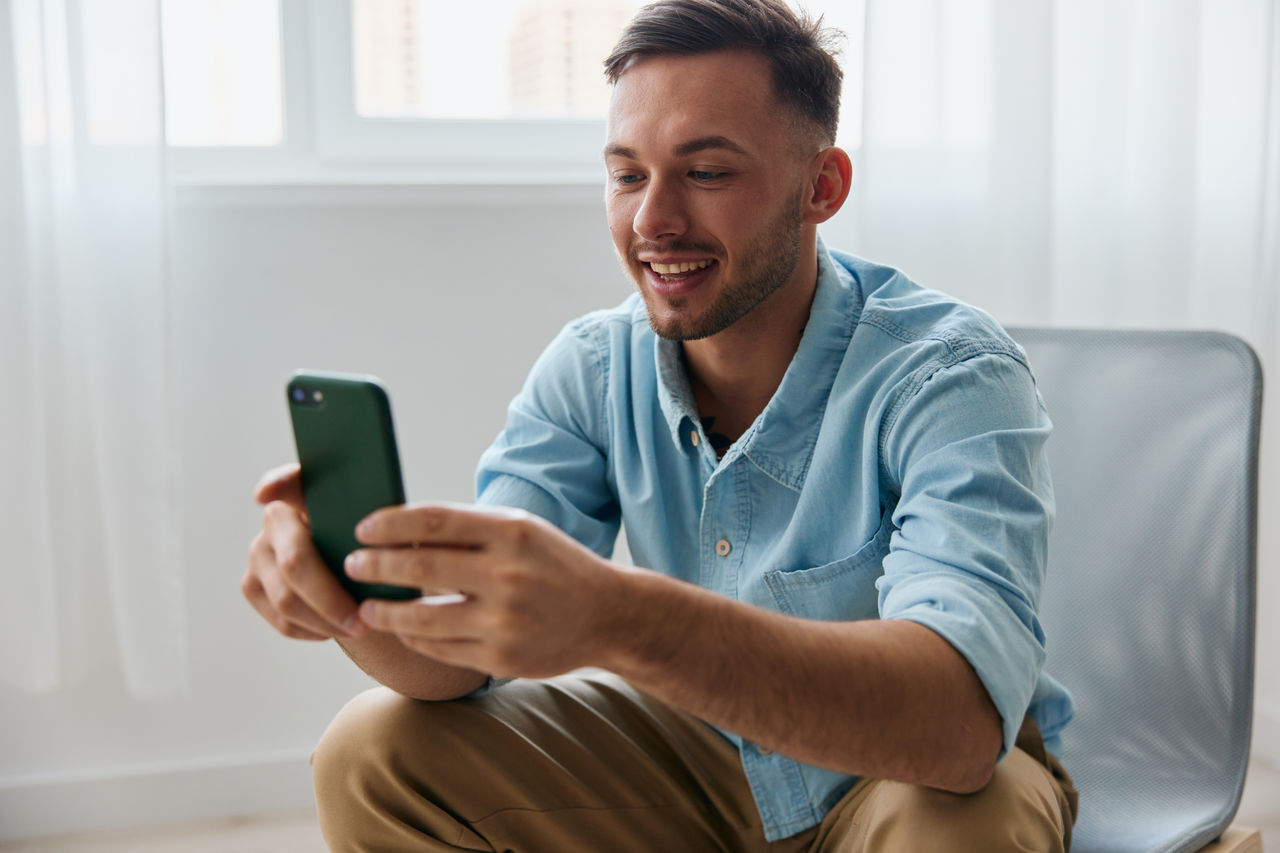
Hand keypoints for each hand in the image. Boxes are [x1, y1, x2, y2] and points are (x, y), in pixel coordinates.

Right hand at [243, 463, 367, 640]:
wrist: (358, 569)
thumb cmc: (375, 542)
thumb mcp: (382, 528)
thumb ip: (378, 522)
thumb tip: (389, 535)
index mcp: (307, 493)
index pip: (287, 480)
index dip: (275, 484)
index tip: (266, 495)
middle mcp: (274, 519)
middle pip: (295, 562)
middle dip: (331, 599)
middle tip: (364, 621)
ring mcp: (257, 553)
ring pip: (286, 600)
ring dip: (327, 620)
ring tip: (360, 628)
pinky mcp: (251, 586)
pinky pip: (281, 620)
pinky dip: (314, 629)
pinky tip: (337, 628)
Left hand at [348, 503, 621, 678]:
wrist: (608, 615)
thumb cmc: (555, 565)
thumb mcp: (522, 531)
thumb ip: (470, 530)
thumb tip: (400, 533)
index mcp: (511, 532)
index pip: (433, 521)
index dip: (389, 524)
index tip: (362, 528)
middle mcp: (506, 574)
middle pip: (418, 568)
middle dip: (374, 566)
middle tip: (351, 564)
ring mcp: (502, 619)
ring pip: (420, 618)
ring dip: (383, 613)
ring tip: (366, 607)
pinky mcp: (500, 656)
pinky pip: (439, 649)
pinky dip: (414, 639)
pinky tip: (402, 631)